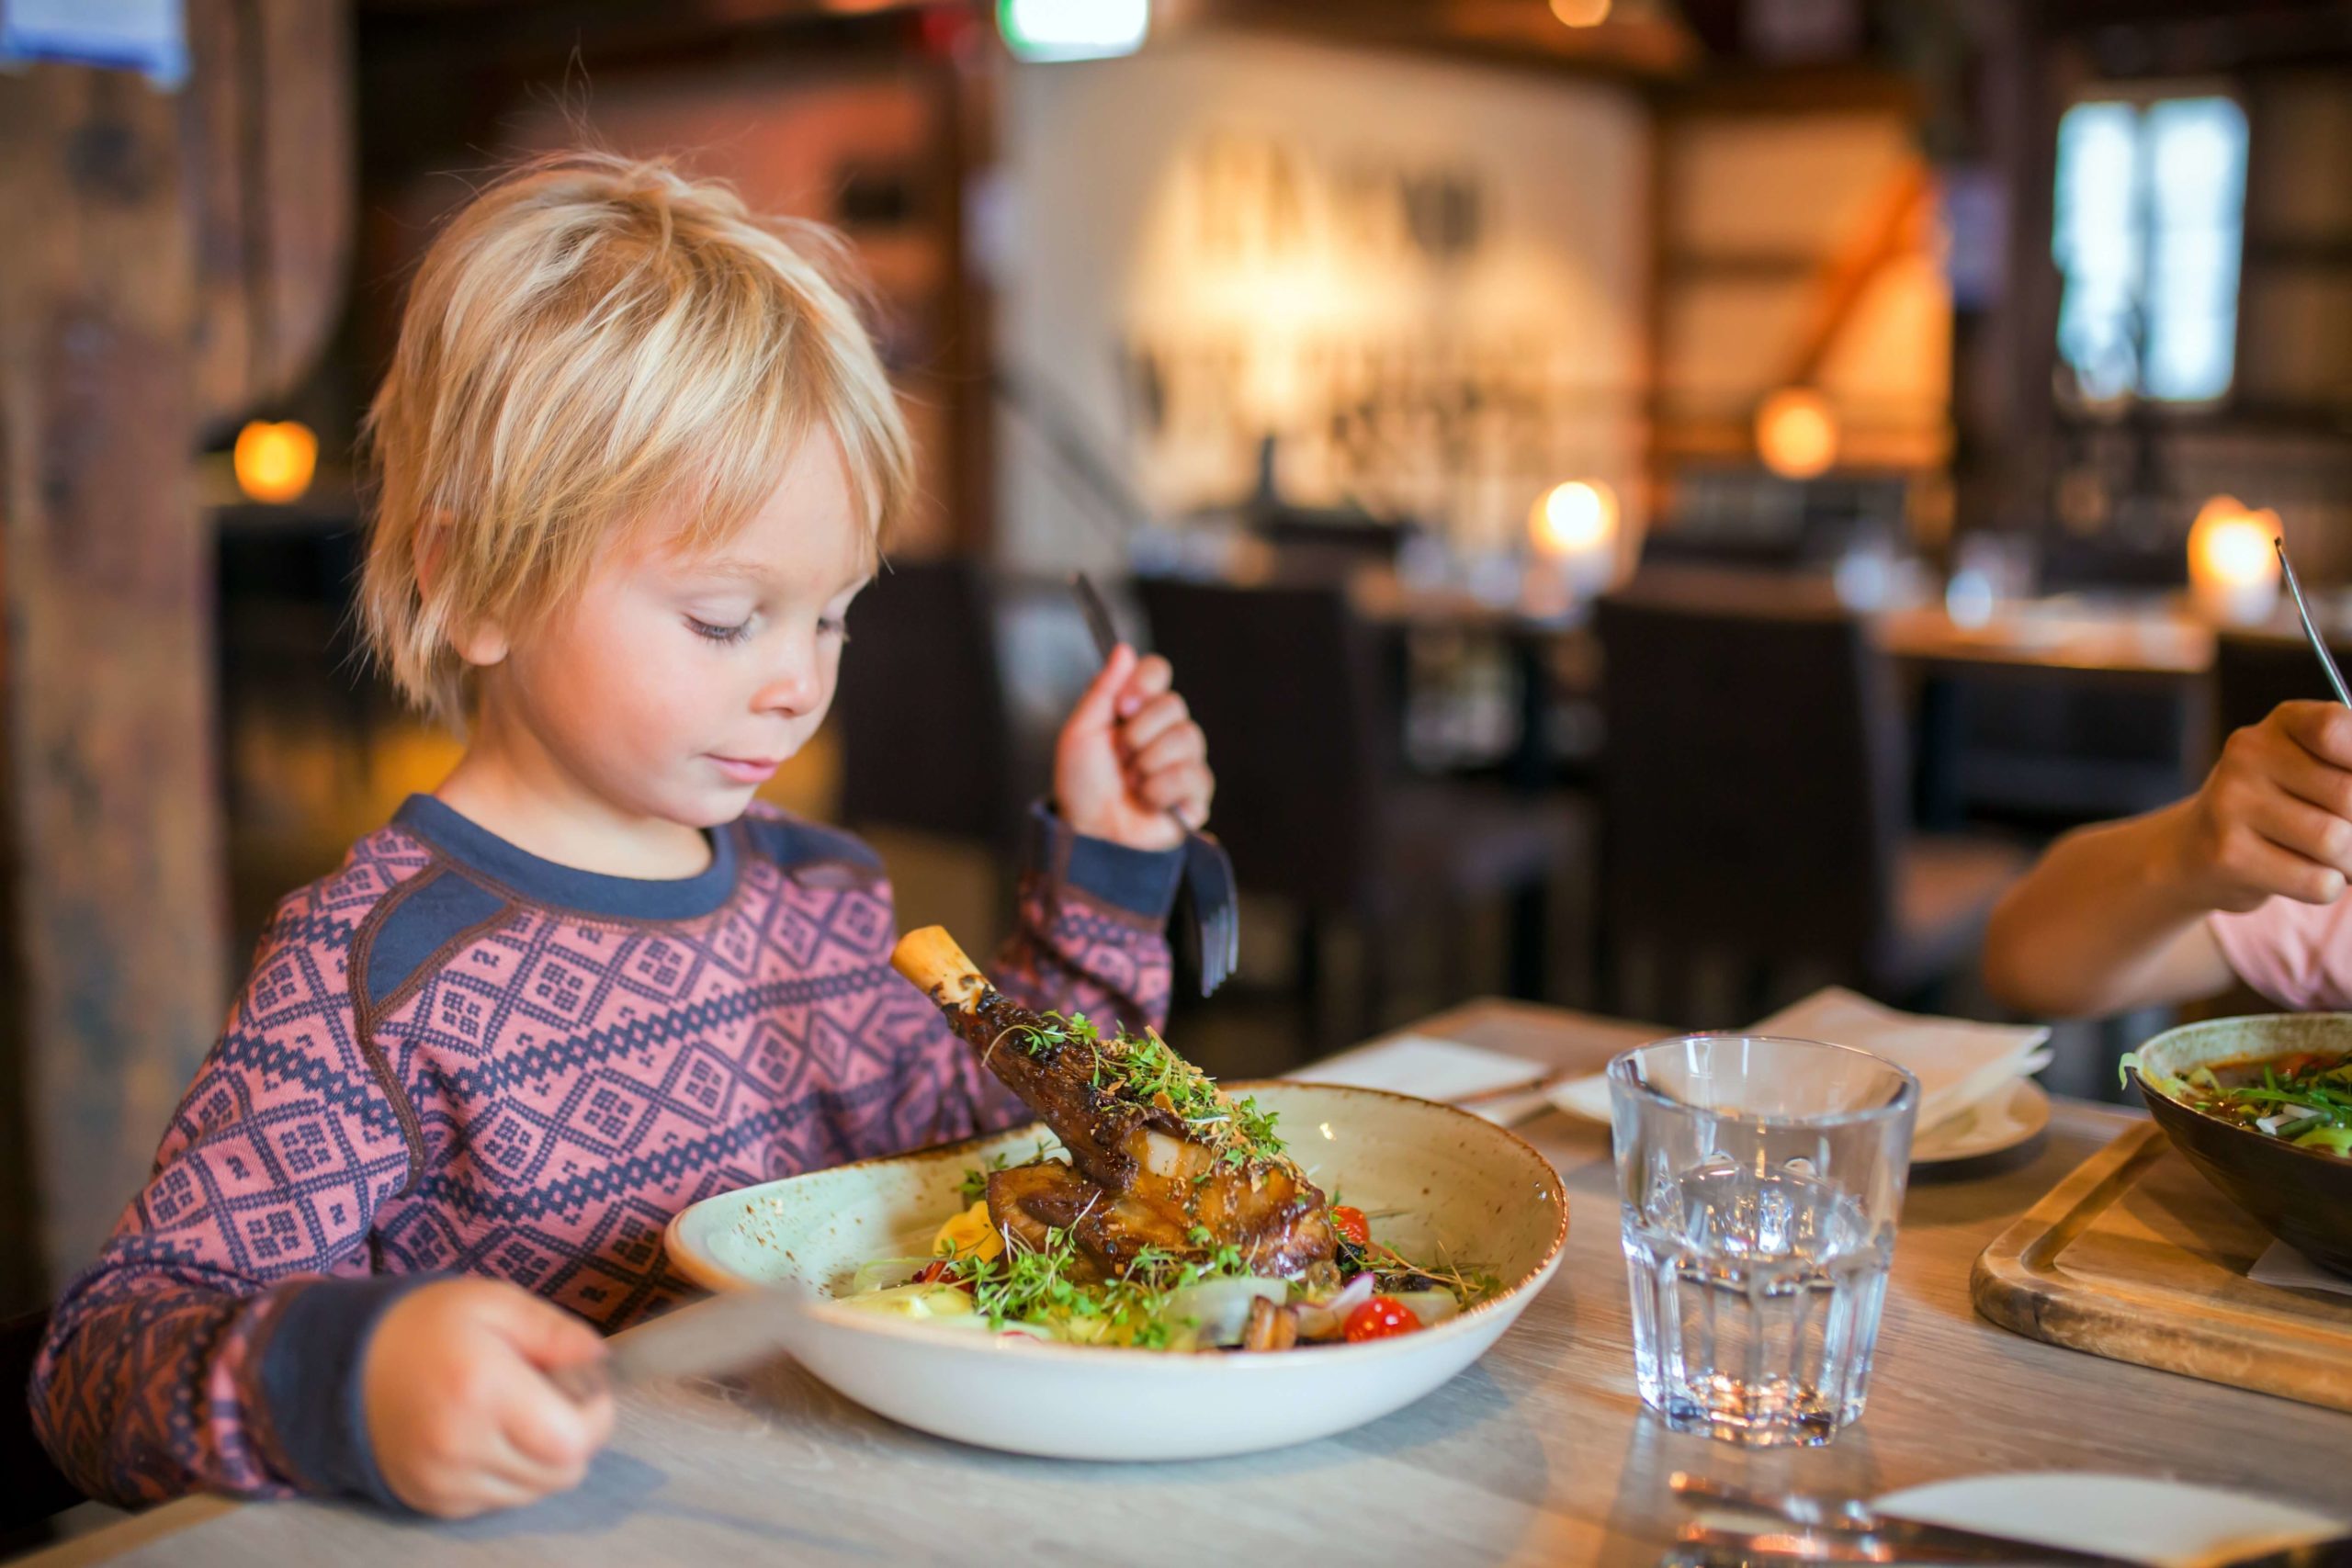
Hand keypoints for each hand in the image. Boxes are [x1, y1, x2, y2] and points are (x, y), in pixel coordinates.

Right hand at [361, 1278, 612, 1517]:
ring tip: (518, 1415)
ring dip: (542, 1459)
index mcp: (484, 1390)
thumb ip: (553, 1330)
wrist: (337, 1365)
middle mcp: (462, 1446)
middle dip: (573, 1436)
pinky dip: (508, 1474)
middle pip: (561, 1473)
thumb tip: (600, 1358)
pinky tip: (489, 1436)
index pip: (573, 1440)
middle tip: (553, 1397)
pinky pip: (497, 1502)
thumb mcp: (493, 1302)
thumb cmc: (423, 1325)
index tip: (584, 1385)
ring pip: (533, 1492)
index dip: (596, 1415)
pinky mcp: (430, 1501)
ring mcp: (443, 1482)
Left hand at [1053, 643, 1213, 851]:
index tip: (1123, 707)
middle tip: (1120, 758)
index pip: (1158, 671)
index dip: (1144, 683)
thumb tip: (1124, 649)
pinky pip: (1194, 774)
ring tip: (1132, 783)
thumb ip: (1103, 690)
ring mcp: (1184, 759)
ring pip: (1188, 737)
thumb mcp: (1081, 733)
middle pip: (1174, 704)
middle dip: (1139, 734)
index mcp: (1136, 710)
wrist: (1091, 835)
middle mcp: (1164, 729)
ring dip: (1149, 763)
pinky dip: (1161, 790)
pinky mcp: (1197, 792)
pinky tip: (1148, 802)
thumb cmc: (1082, 786)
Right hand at [2174, 700, 2351, 912]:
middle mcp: (2248, 754)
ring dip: (2349, 863)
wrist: (2198, 848)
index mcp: (2282, 722)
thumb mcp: (2317, 766)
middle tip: (2346, 833)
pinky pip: (2317, 882)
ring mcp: (2231, 803)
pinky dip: (2328, 887)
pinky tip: (2306, 876)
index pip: (2334, 727)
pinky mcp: (2229, 854)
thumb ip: (2351, 767)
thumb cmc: (2281, 805)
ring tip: (2330, 860)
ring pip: (2335, 841)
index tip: (2349, 787)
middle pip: (2348, 795)